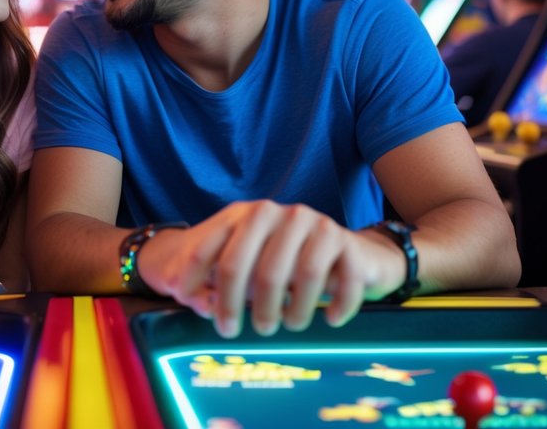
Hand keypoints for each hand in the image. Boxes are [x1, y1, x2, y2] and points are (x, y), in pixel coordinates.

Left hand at [136, 201, 403, 337]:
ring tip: (290, 325)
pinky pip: (344, 279)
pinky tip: (330, 319)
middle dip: (245, 306)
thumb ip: (215, 284)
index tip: (197, 314)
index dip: (197, 283)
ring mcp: (314, 224)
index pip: (211, 250)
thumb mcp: (247, 267)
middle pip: (255, 268)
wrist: (349, 251)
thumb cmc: (286, 263)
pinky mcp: (346, 242)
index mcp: (245, 215)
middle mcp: (277, 214)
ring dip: (295, 310)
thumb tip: (200, 305)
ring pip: (302, 275)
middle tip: (243, 332)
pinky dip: (338, 305)